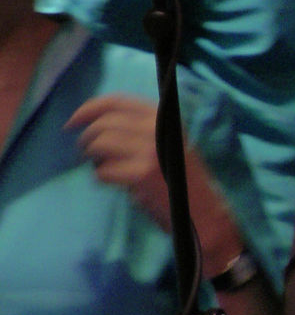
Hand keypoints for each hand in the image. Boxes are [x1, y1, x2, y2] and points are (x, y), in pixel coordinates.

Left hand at [66, 95, 242, 274]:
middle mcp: (158, 129)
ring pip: (98, 144)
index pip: (117, 102)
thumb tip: (96, 119)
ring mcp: (150, 150)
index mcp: (164, 118)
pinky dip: (101, 178)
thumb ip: (139, 127)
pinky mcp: (141, 174)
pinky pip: (102, 171)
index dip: (89, 108)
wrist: (201, 212)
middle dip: (87, 139)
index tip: (73, 121)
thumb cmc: (180, 179)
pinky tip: (114, 183)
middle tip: (86, 153)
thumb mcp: (167, 142)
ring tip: (104, 168)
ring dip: (93, 158)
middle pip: (103, 124)